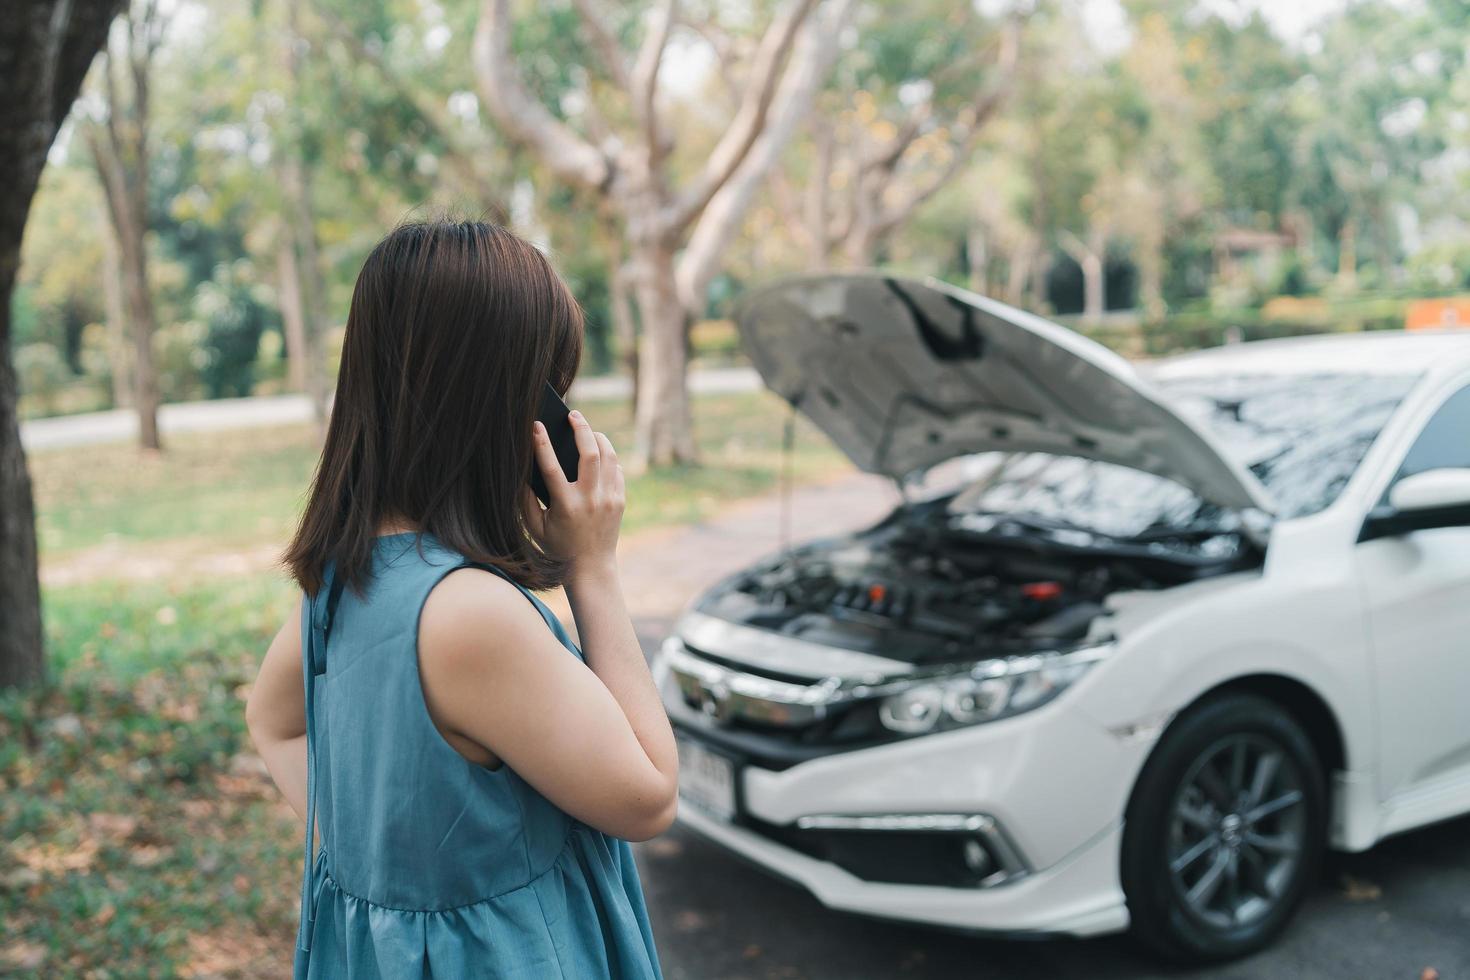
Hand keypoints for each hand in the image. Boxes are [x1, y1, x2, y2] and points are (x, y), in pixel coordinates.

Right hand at [524, 408, 624, 570]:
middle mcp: (590, 500)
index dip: (542, 444)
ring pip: (609, 457)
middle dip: (581, 428)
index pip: (551, 467)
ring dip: (598, 438)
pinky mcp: (620, 501)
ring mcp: (609, 499)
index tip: (536, 425)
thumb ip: (525, 500)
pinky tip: (598, 452)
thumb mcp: (535, 527)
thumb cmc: (557, 547)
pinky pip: (616, 470)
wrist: (591, 567)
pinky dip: (608, 457)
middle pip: (590, 454)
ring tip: (587, 429)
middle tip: (572, 414)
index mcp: (565, 506)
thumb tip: (520, 471)